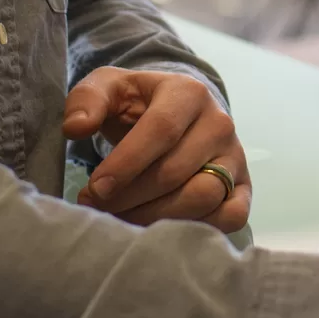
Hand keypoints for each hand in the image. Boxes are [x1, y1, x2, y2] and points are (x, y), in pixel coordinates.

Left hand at [63, 68, 250, 232]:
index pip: (161, 130)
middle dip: (131, 197)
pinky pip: (232, 216)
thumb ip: (87, 100)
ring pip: (203, 197)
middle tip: (98, 207)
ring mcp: (235, 156)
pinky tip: (161, 228)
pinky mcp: (243, 186)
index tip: (94, 189)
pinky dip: (198, 229)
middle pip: (177, 171)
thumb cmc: (137, 104)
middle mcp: (220, 123)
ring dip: (156, 217)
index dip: (126, 165)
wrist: (176, 113)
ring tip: (122, 218)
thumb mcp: (110, 88)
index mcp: (188, 92)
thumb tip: (75, 127)